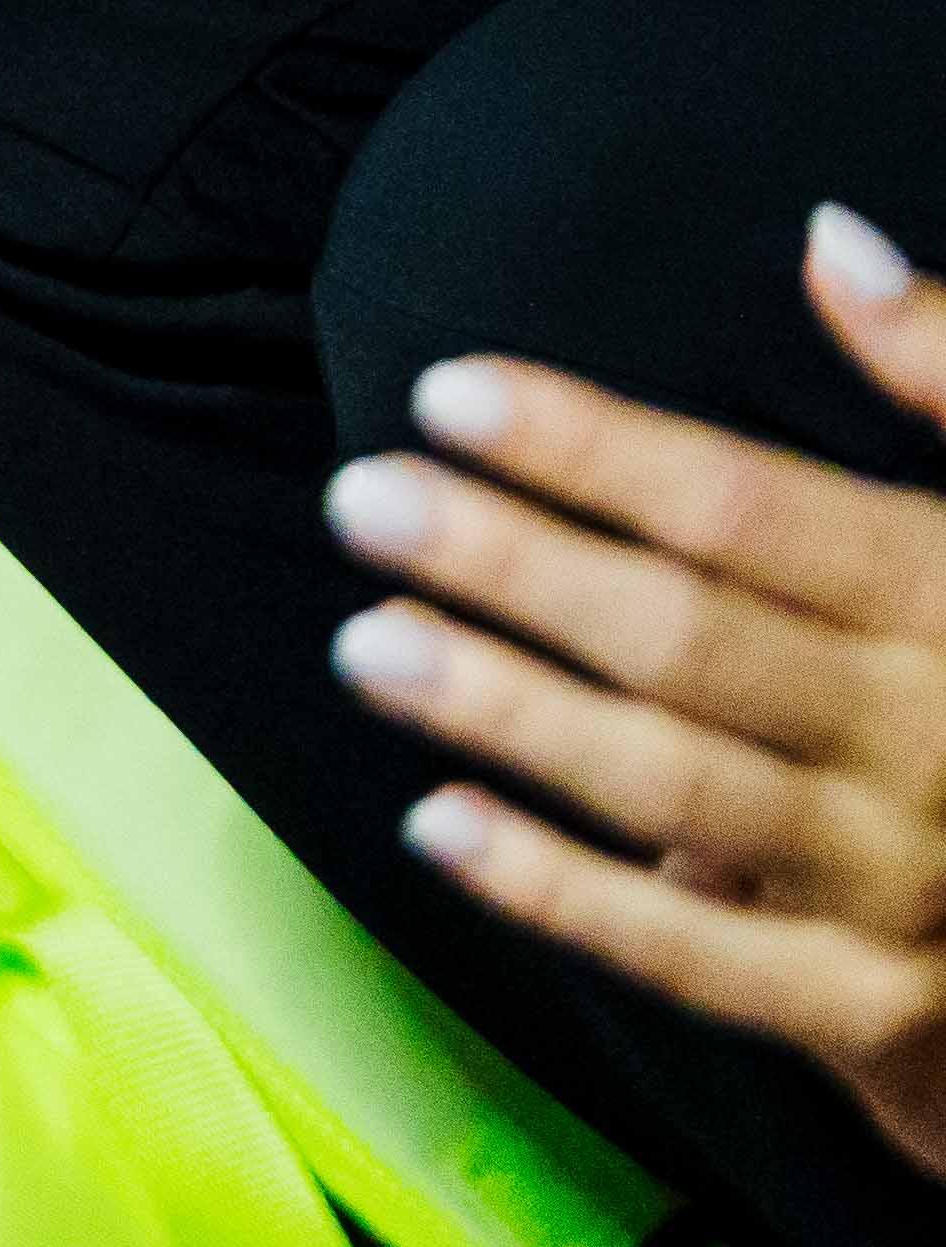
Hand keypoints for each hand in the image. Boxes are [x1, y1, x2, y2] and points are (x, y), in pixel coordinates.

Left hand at [327, 206, 945, 1182]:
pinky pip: (696, 955)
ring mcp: (902, 885)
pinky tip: (437, 823)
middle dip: (513, 566)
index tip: (446, 392)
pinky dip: (560, 894)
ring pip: (671, 786)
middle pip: (686, 639)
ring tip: (364, 641)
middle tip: (358, 498)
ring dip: (508, 714)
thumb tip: (833, 239)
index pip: (751, 511)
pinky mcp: (872, 1008)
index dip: (594, 448)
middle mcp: (931, 740)